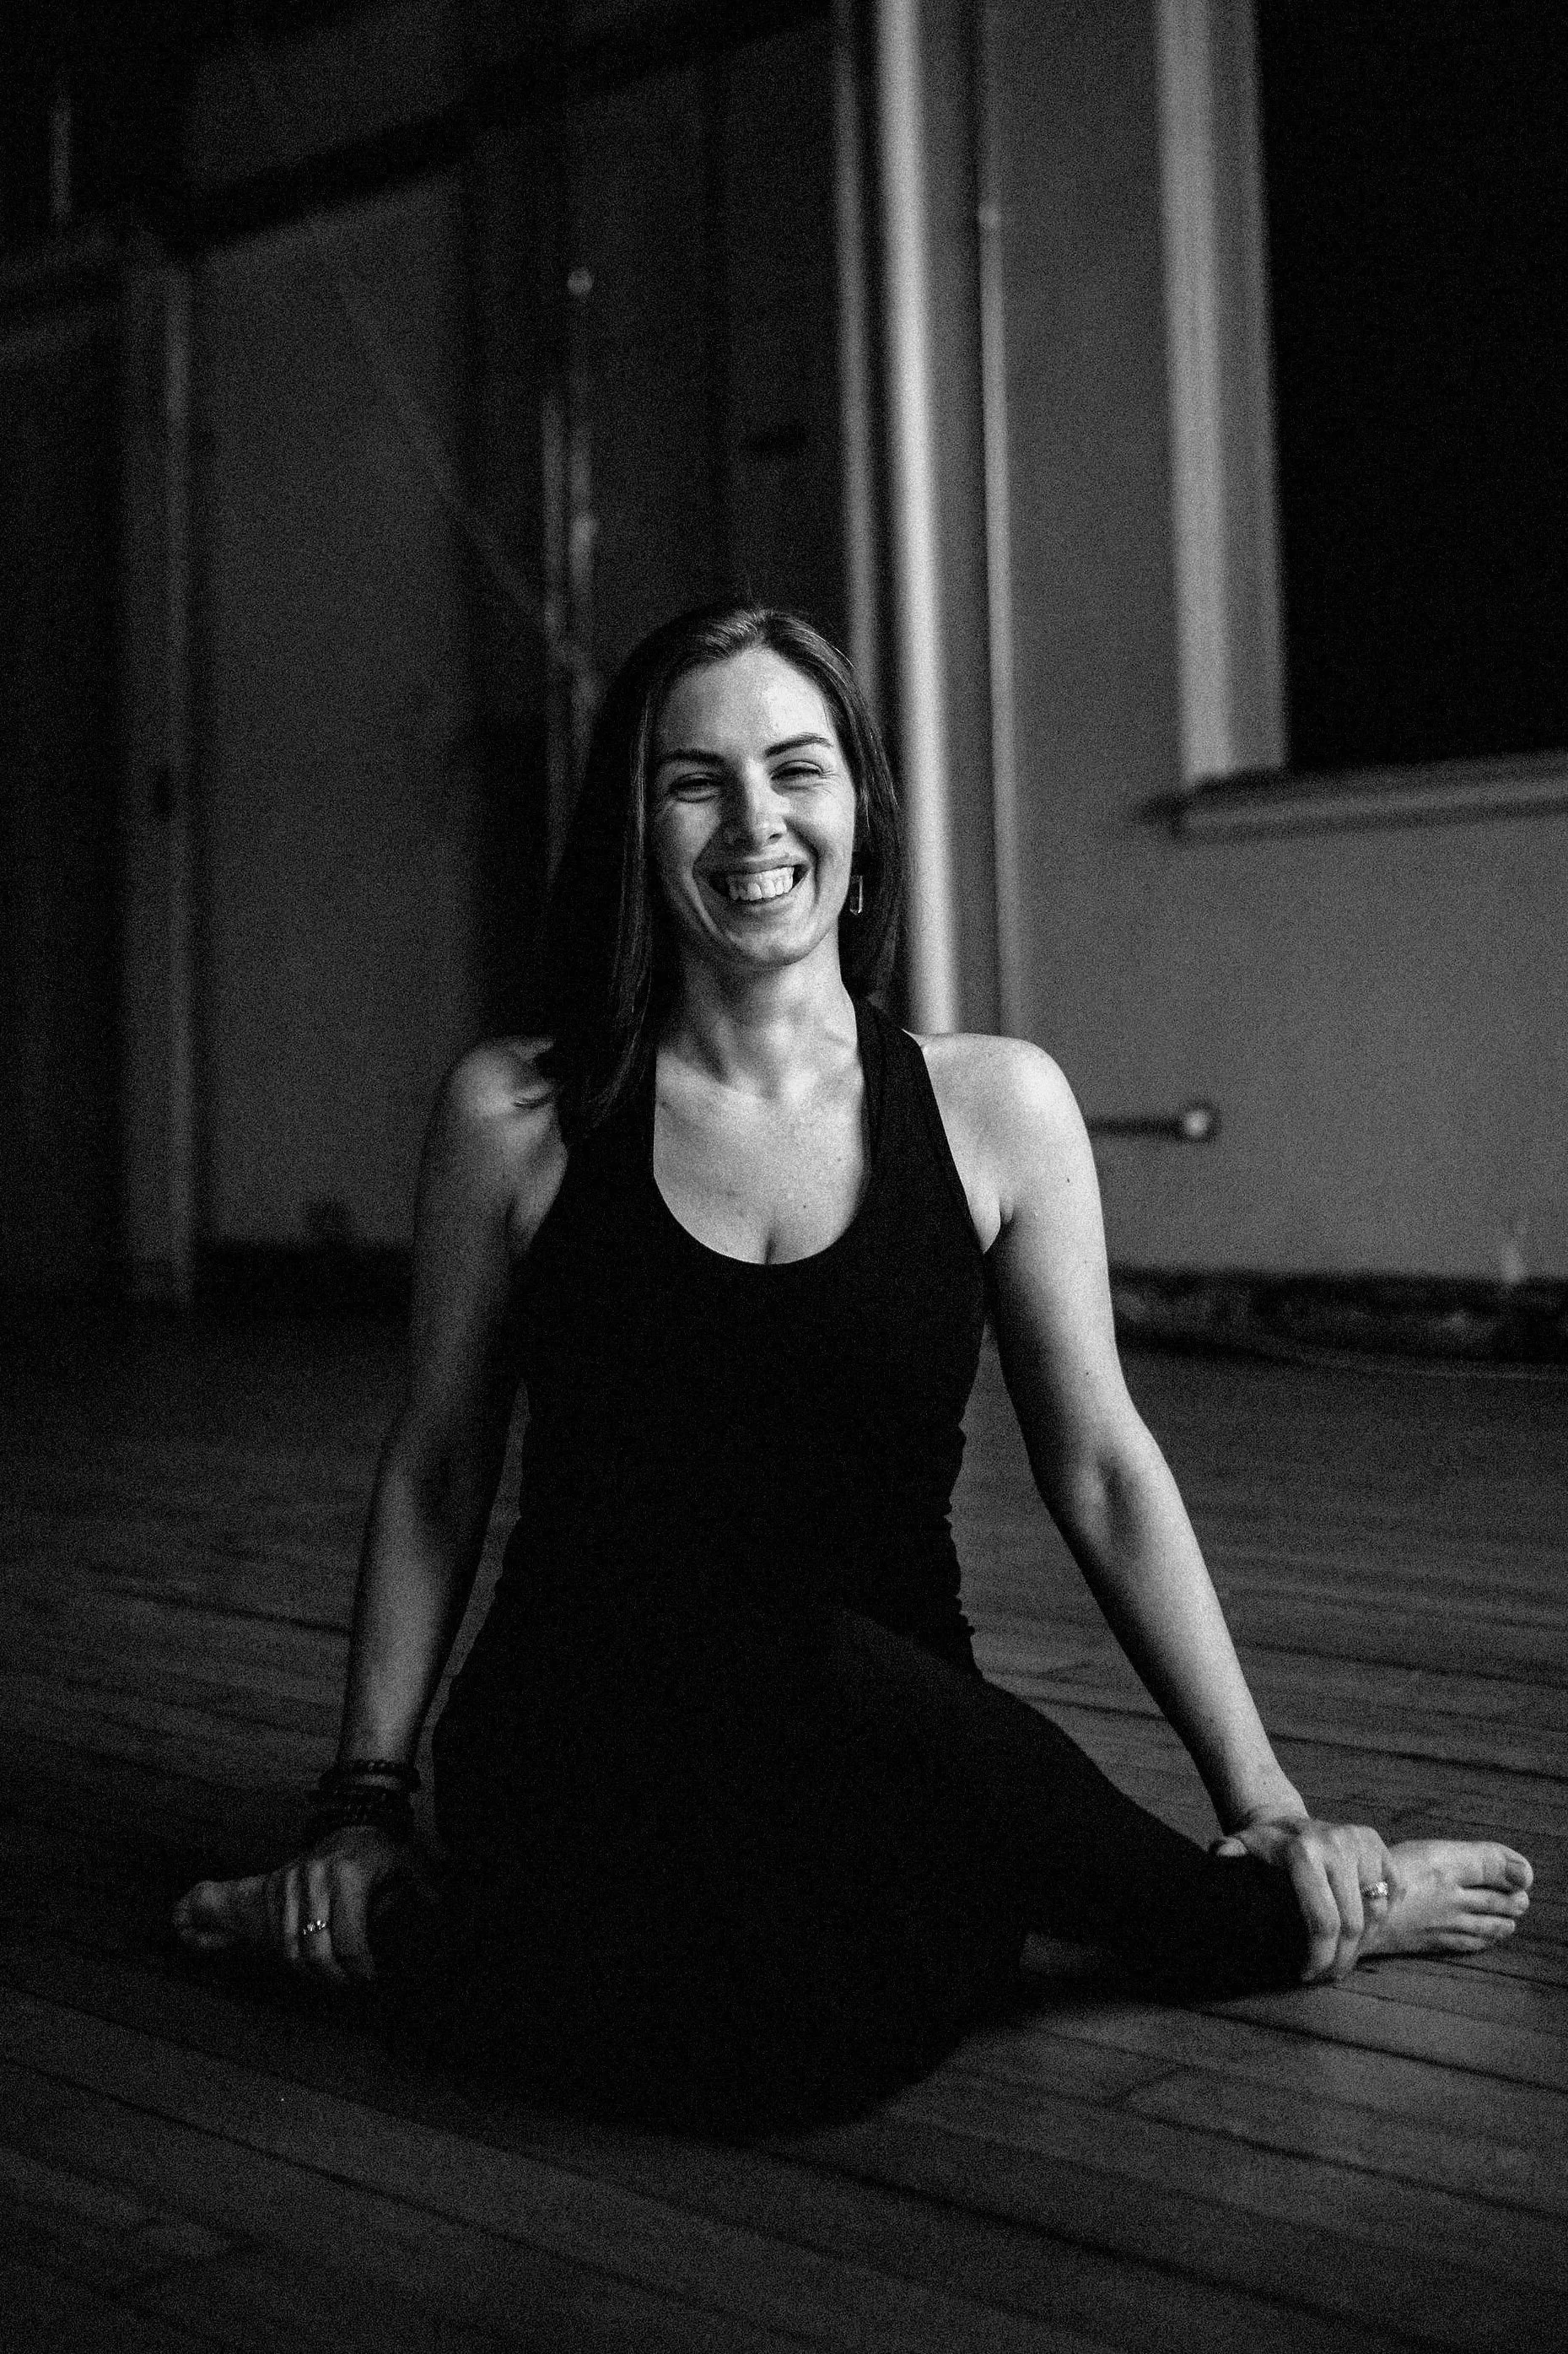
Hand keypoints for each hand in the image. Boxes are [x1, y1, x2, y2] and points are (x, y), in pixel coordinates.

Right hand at [173, 1824, 411, 1986]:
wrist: (353, 1823)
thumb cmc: (383, 1855)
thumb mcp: (410, 1871)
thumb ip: (424, 1901)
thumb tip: (439, 1926)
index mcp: (348, 1875)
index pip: (348, 1940)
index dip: (360, 1969)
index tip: (370, 1978)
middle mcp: (313, 1877)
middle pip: (314, 1950)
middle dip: (333, 1976)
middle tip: (351, 1983)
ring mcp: (288, 1881)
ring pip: (287, 1947)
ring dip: (307, 1970)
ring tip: (331, 1976)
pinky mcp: (271, 1884)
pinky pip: (261, 1928)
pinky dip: (264, 1950)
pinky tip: (231, 1947)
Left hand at [1212, 1813, 1396, 1982]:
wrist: (1284, 1819)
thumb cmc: (1261, 1848)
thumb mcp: (1240, 1848)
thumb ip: (1229, 1852)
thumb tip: (1219, 1855)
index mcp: (1303, 1852)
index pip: (1323, 1921)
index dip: (1318, 1956)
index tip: (1307, 1975)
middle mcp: (1337, 1844)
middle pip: (1353, 1923)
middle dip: (1342, 1959)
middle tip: (1329, 1976)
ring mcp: (1362, 1843)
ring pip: (1377, 1912)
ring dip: (1364, 1944)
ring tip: (1345, 1959)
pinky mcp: (1378, 1844)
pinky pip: (1393, 1891)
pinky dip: (1382, 1915)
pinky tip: (1363, 1932)